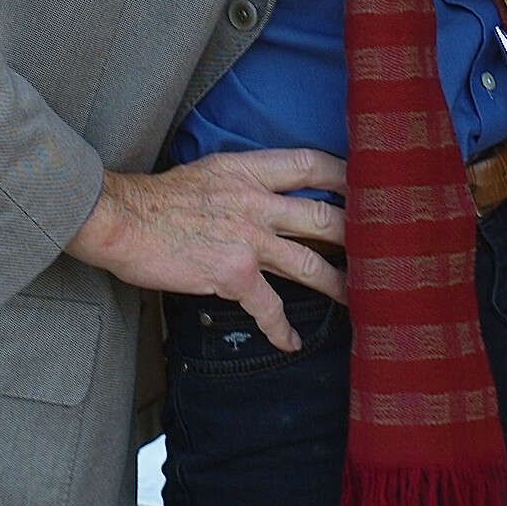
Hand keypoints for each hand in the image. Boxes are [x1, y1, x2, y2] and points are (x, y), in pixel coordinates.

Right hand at [65, 147, 347, 349]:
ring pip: (309, 261)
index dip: (345, 172)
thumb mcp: (212, 169)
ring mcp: (249, 238)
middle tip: (383, 244)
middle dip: (356, 232)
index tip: (370, 182)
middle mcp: (258, 200)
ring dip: (337, 282)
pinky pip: (269, 305)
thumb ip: (247, 179)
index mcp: (252, 169)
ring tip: (358, 295)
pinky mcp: (234, 273)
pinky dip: (282, 327)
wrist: (123, 220)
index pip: (312, 163)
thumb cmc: (160, 196)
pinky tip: (292, 342)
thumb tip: (271, 191)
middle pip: (323, 213)